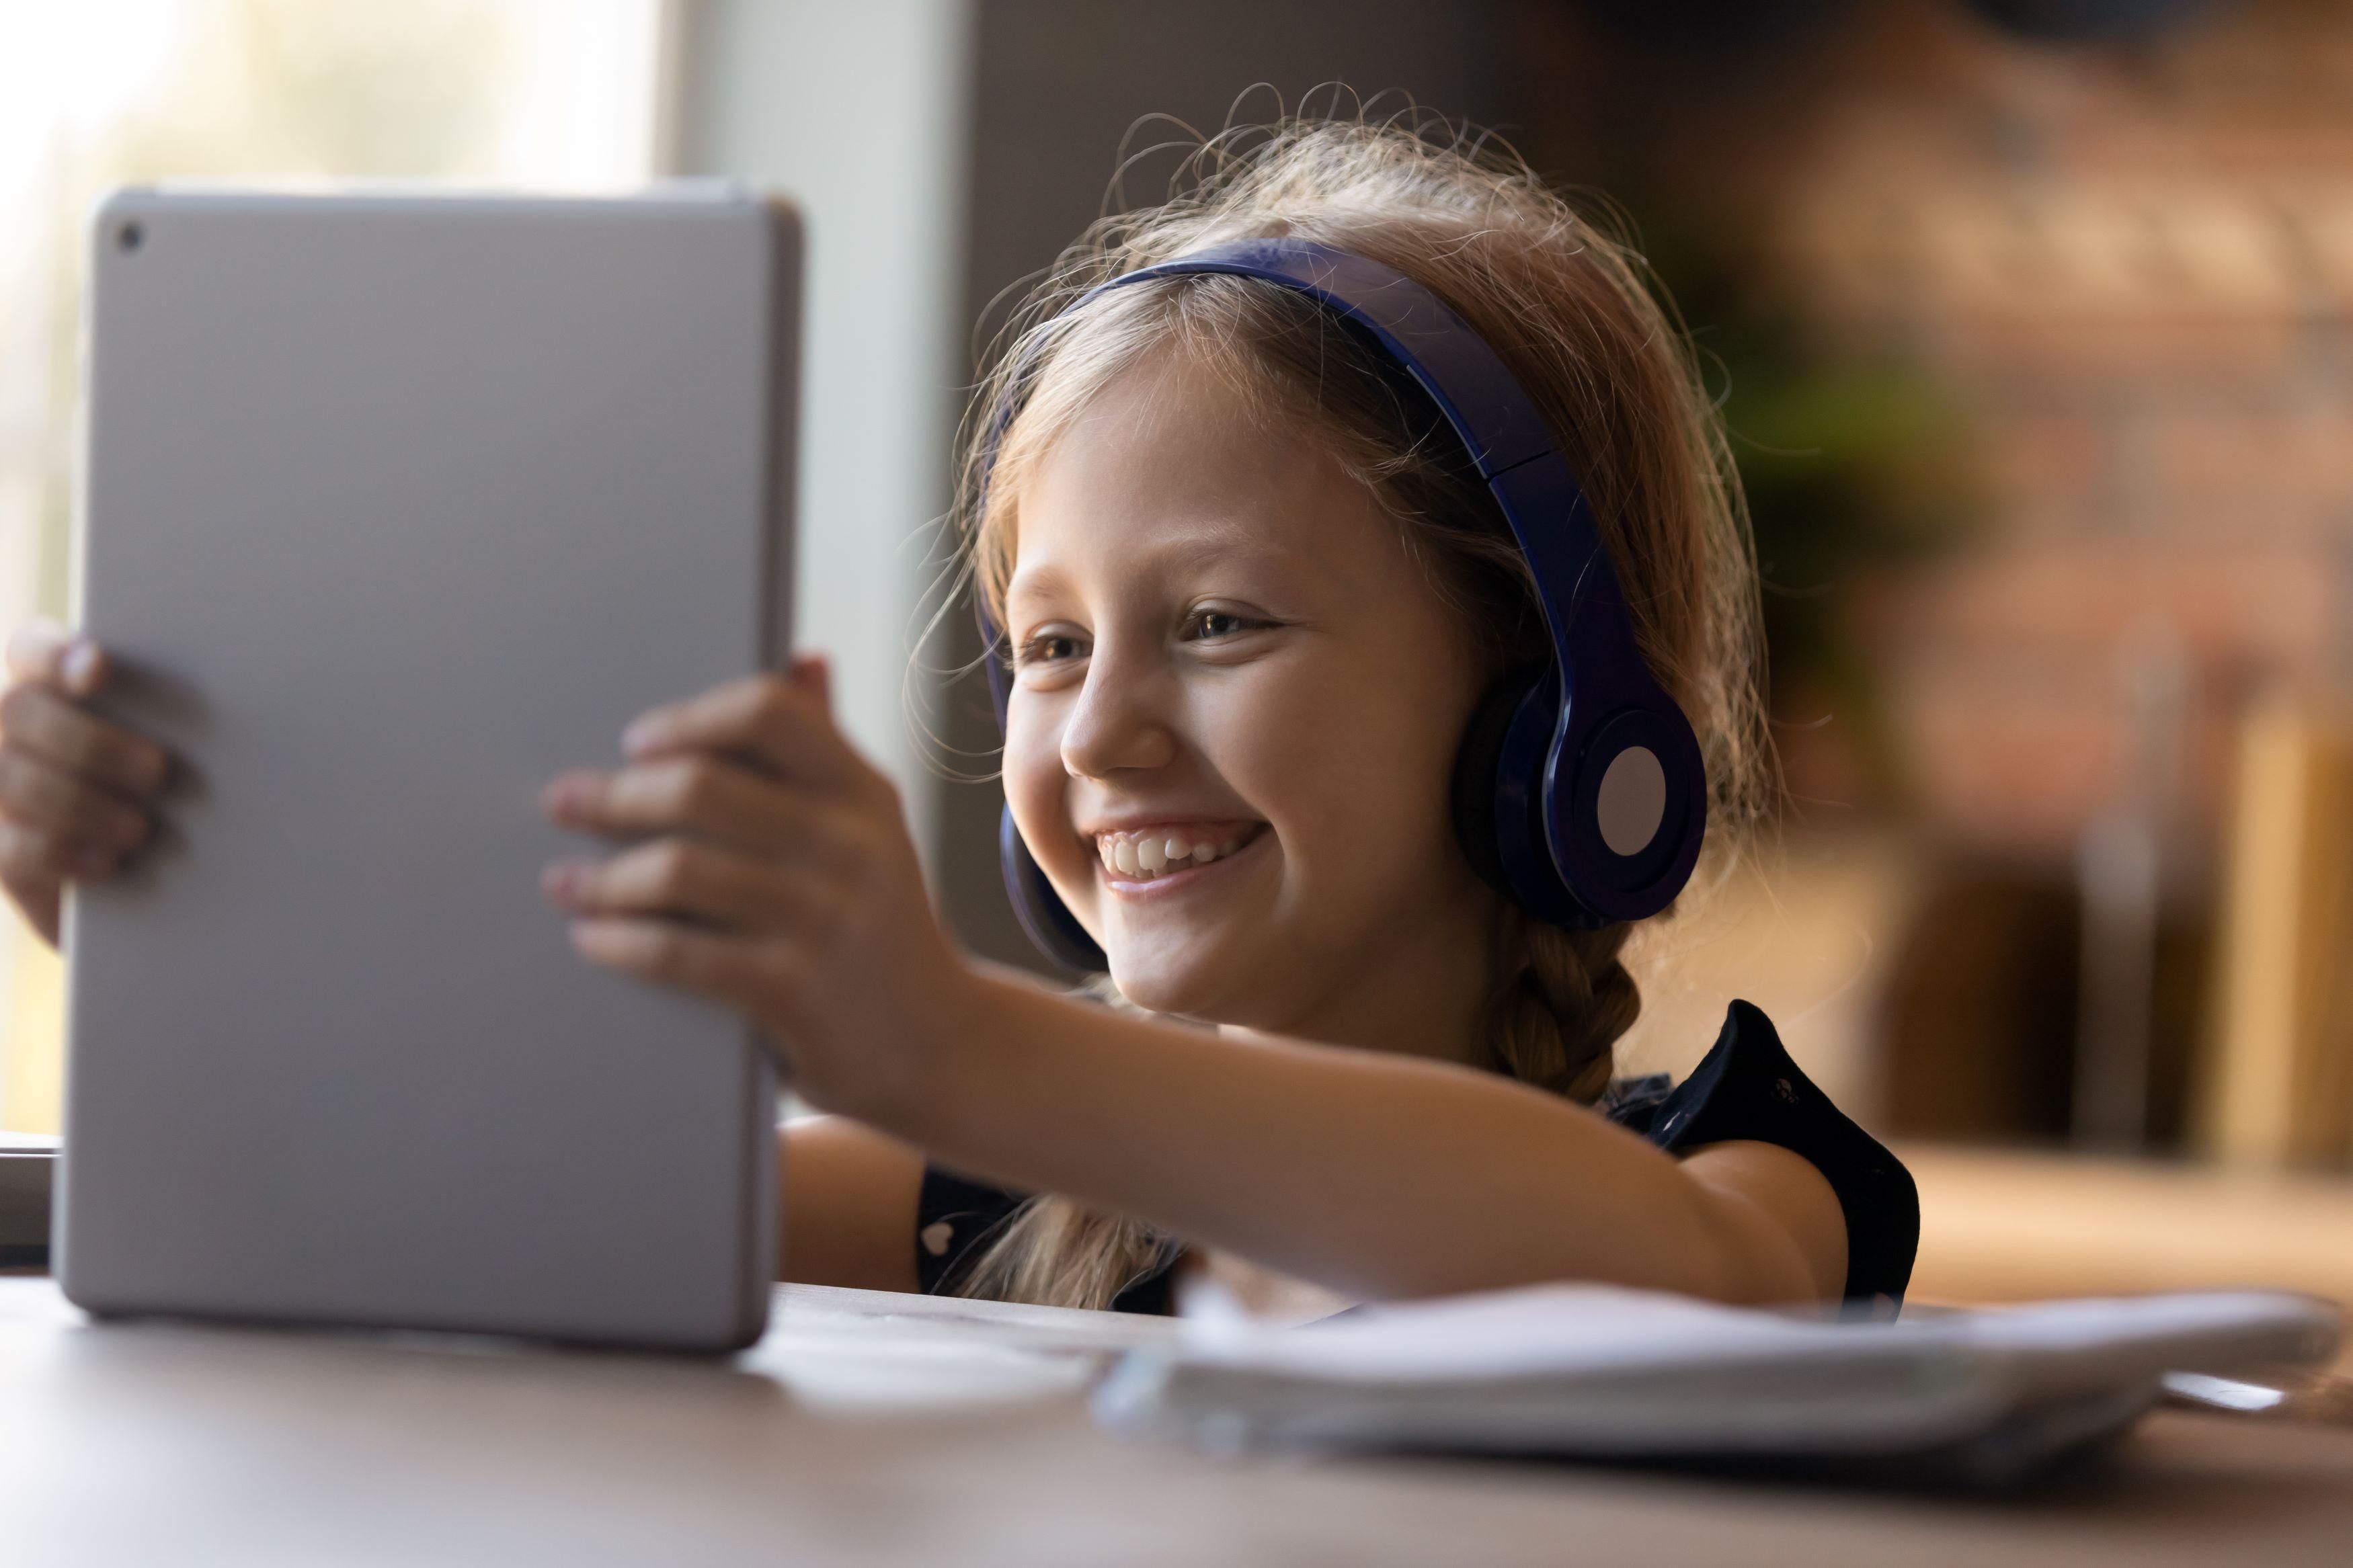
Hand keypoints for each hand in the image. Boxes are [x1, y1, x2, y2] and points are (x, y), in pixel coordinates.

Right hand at [0, 620, 172, 946]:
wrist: (162, 877)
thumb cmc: (177, 793)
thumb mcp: (177, 749)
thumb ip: (172, 716)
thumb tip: (227, 696)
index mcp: (47, 685)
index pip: (30, 649)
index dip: (55, 654)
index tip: (99, 668)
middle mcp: (7, 728)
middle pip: (18, 709)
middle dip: (91, 742)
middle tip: (158, 772)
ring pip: (12, 777)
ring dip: (81, 804)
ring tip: (141, 829)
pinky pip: (11, 847)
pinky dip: (63, 852)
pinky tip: (110, 861)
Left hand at [539, 654, 976, 1120]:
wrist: (942, 1048)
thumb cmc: (882, 929)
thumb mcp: (873, 834)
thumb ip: (828, 755)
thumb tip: (801, 659)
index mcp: (864, 792)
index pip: (770, 713)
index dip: (689, 719)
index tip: (638, 742)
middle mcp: (851, 845)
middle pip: (702, 788)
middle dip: (616, 796)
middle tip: (565, 803)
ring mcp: (826, 918)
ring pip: (679, 872)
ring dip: (603, 877)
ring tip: (564, 882)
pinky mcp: (796, 990)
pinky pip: (679, 952)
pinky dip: (621, 941)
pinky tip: (593, 938)